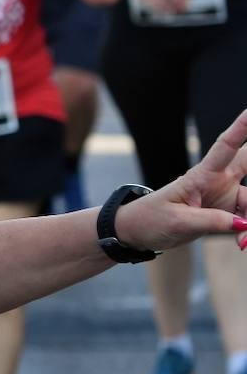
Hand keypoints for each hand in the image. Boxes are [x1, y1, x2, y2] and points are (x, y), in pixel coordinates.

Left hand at [115, 108, 246, 252]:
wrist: (138, 232)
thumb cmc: (152, 219)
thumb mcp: (178, 222)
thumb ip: (212, 222)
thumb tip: (244, 226)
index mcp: (201, 175)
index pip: (224, 146)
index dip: (240, 129)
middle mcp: (218, 181)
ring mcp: (225, 196)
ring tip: (243, 243)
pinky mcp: (228, 212)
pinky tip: (242, 244)